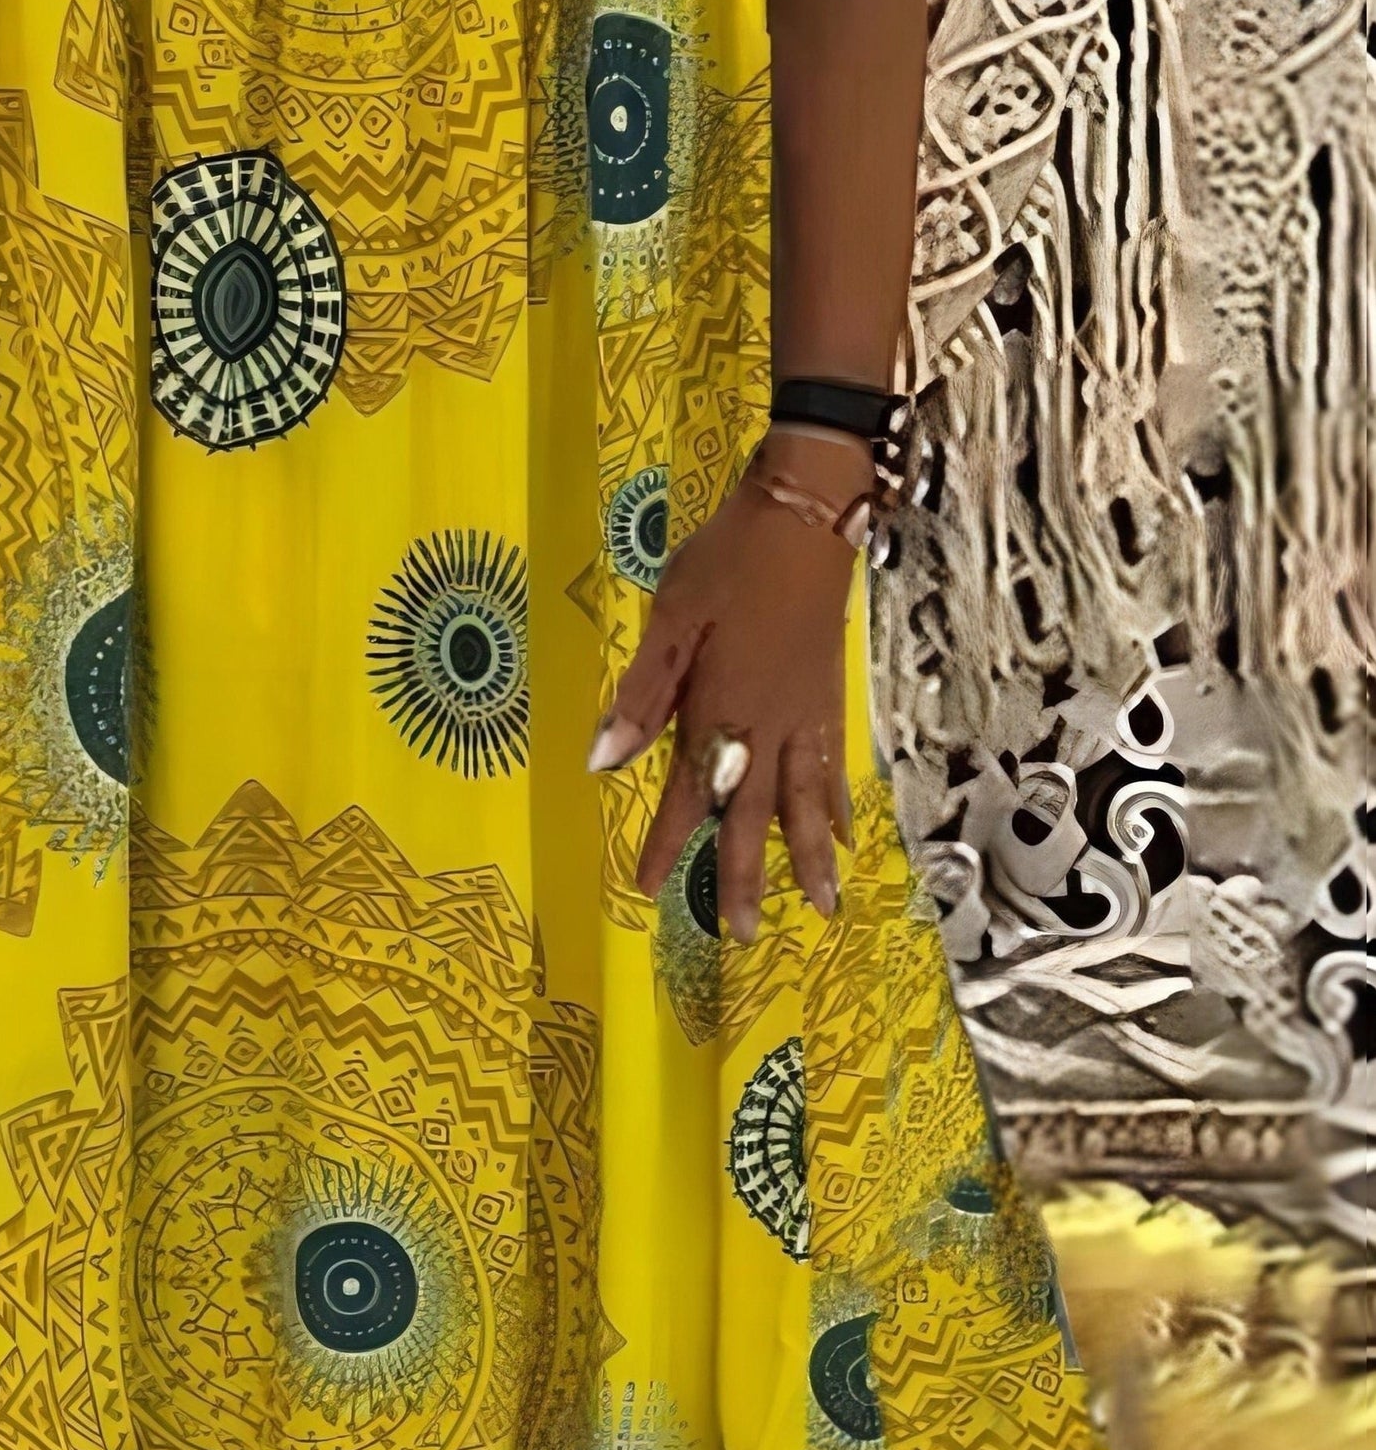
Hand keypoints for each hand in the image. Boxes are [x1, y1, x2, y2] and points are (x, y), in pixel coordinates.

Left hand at [589, 439, 866, 940]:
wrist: (807, 514)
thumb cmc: (729, 559)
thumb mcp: (671, 617)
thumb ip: (641, 693)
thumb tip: (601, 760)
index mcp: (721, 707)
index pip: (688, 792)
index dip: (666, 842)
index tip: (648, 889)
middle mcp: (768, 725)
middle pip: (755, 814)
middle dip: (744, 874)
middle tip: (740, 935)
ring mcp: (807, 714)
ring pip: (807, 802)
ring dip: (810, 858)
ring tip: (823, 907)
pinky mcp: (830, 697)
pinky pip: (834, 768)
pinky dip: (838, 806)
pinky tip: (847, 832)